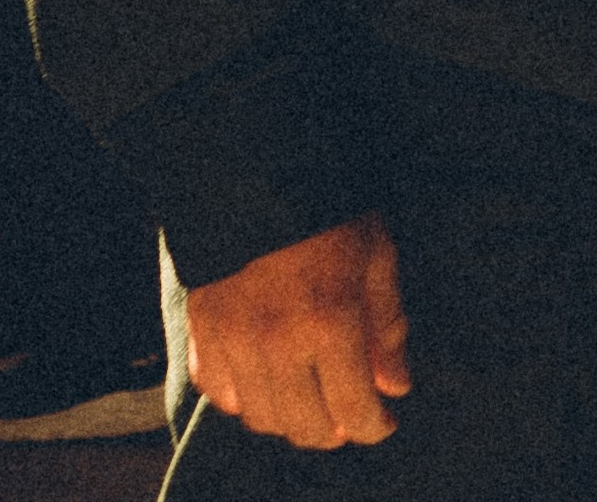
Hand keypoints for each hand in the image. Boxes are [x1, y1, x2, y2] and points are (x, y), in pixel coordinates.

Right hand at [183, 216, 410, 447]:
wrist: (256, 166)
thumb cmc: (328, 206)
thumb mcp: (375, 252)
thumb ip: (387, 323)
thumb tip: (395, 384)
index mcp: (330, 321)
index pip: (354, 410)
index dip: (374, 425)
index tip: (383, 419)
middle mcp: (278, 343)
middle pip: (306, 427)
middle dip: (334, 430)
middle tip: (347, 413)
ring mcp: (234, 340)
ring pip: (262, 418)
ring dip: (290, 419)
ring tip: (310, 399)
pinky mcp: (201, 330)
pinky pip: (218, 393)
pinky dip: (243, 398)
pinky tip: (265, 380)